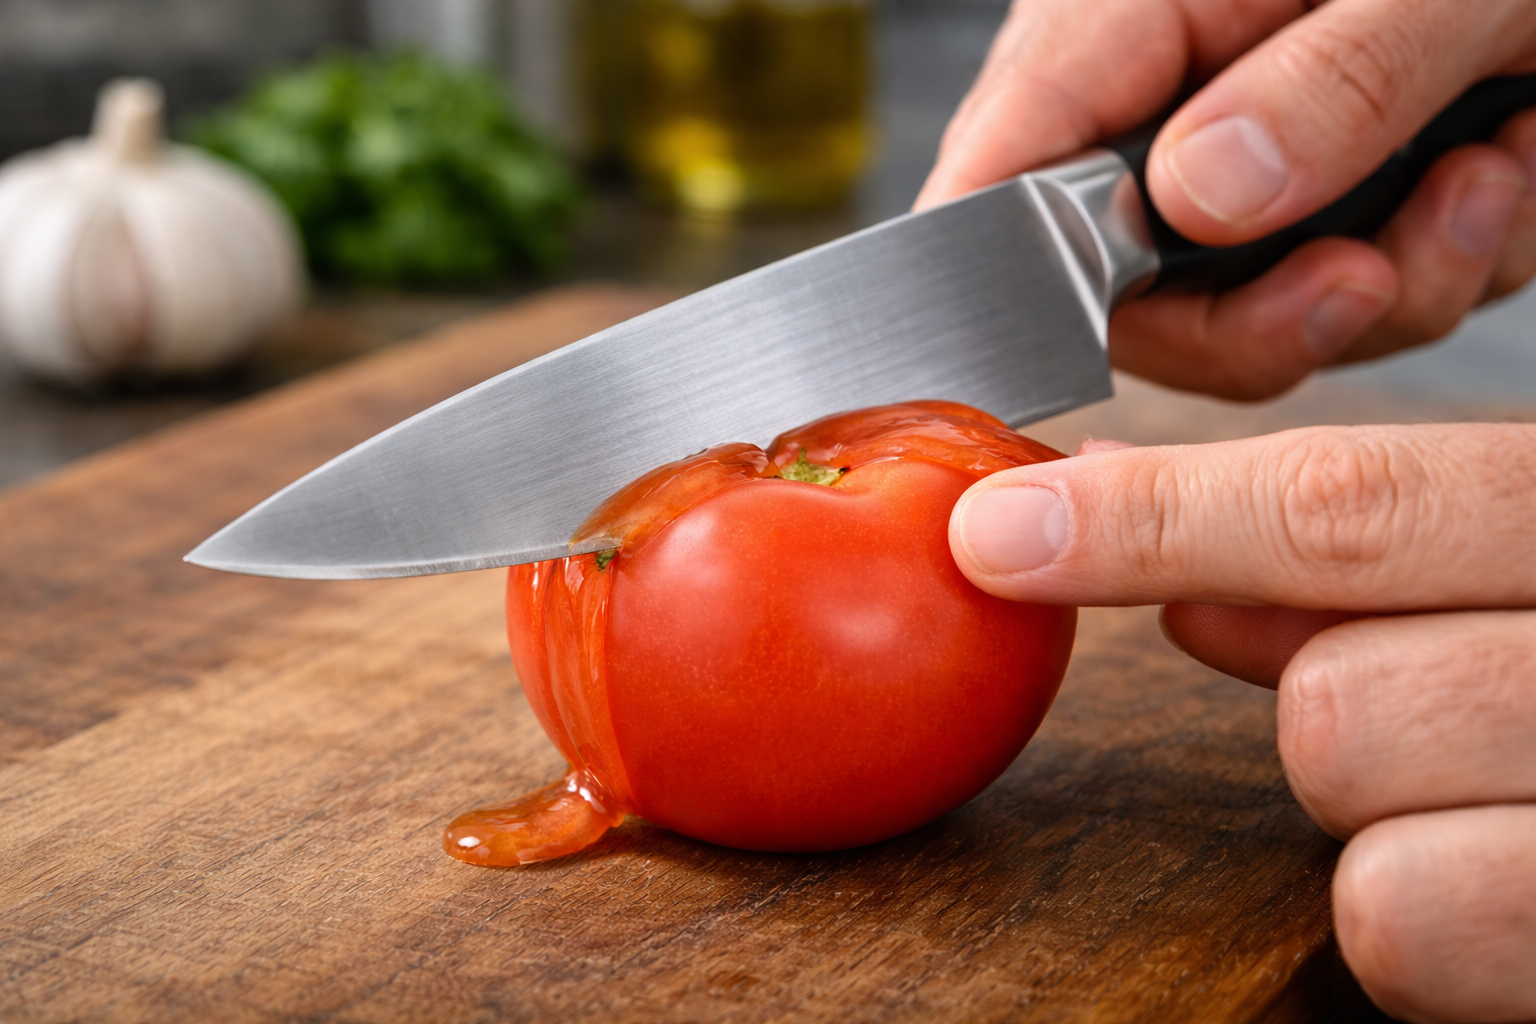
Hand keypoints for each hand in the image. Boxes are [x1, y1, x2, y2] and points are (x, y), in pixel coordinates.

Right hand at [918, 0, 1535, 399]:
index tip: (1137, 327)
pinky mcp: (1316, 208)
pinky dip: (1440, 267)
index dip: (1017, 286)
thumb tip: (1203, 199)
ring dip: (1391, 287)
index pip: (992, 185)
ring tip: (1484, 170)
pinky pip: (1349, 308)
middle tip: (1374, 269)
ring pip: (1247, 326)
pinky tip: (1495, 166)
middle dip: (1267, 318)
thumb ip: (1327, 84)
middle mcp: (1158, 110)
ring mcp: (1234, 167)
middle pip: (1124, 304)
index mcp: (1123, 21)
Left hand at [947, 425, 1535, 1021]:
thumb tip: (1165, 551)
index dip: (1151, 519)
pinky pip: (1409, 929)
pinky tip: (1507, 886)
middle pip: (1334, 689)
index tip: (1002, 532)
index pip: (1354, 503)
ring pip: (1361, 800)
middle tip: (1417, 693)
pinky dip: (1420, 922)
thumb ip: (1366, 554)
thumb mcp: (1525, 569)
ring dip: (1377, 809)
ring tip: (1491, 793)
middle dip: (1321, 696)